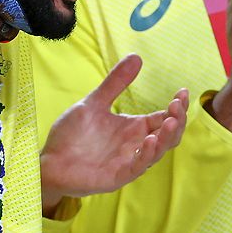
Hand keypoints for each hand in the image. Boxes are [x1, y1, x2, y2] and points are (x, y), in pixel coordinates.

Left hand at [41, 54, 188, 213]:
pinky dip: (147, 154)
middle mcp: (136, 144)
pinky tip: (150, 139)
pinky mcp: (118, 175)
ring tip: (172, 121)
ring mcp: (129, 161)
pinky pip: (138, 166)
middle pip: (169, 135)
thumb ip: (115, 83)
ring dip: (168, 137)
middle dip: (178, 120)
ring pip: (158, 151)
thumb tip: (137, 57)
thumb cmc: (72, 135)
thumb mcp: (94, 103)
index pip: (164, 118)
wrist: (49, 160)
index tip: (182, 92)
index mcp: (134, 128)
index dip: (177, 107)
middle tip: (177, 105)